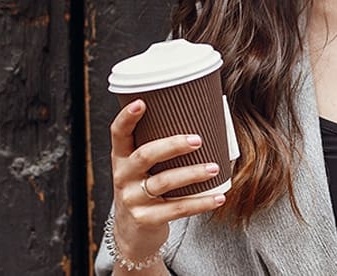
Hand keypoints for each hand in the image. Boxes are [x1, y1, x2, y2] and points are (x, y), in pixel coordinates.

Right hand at [109, 99, 226, 259]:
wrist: (132, 233)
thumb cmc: (146, 190)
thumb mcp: (144, 170)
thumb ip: (162, 151)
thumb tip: (207, 122)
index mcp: (122, 158)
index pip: (118, 134)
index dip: (127, 118)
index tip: (141, 102)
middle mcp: (123, 177)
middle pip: (145, 156)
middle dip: (172, 145)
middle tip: (197, 139)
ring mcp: (132, 199)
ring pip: (163, 182)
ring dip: (192, 173)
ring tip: (214, 168)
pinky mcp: (146, 219)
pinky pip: (177, 209)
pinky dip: (201, 202)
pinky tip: (218, 197)